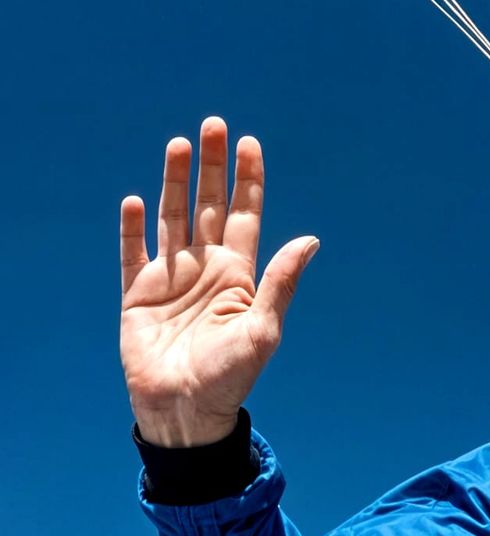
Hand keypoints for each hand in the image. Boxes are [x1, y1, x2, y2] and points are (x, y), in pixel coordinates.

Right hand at [120, 118, 318, 446]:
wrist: (186, 410)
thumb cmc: (231, 376)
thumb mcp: (264, 328)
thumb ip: (282, 282)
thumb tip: (311, 239)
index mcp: (240, 275)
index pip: (245, 215)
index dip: (247, 180)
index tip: (250, 143)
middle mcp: (206, 269)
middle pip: (209, 205)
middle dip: (212, 167)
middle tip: (215, 124)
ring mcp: (172, 279)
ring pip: (174, 218)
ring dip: (177, 182)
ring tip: (181, 144)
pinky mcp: (138, 296)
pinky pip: (134, 254)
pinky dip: (133, 228)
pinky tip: (137, 200)